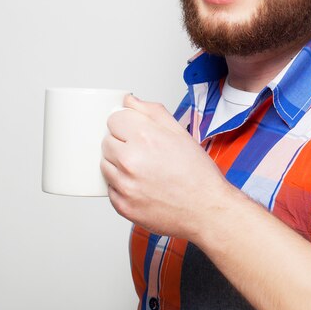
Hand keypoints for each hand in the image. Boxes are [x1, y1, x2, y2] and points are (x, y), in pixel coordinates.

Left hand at [101, 94, 227, 239]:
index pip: (114, 118)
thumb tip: (129, 100)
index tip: (135, 130)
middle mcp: (130, 160)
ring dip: (118, 164)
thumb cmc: (197, 174)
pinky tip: (142, 185)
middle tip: (144, 152)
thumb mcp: (180, 132)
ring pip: (105, 164)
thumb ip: (152, 112)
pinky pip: (110, 188)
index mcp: (145, 137)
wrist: (206, 209)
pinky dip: (121, 185)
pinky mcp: (122, 205)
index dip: (126, 123)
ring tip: (143, 169)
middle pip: (106, 141)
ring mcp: (124, 185)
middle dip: (121, 143)